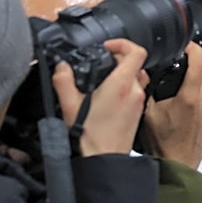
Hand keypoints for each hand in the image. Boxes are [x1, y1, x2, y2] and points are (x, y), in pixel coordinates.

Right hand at [52, 39, 148, 156]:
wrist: (105, 159)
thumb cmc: (90, 136)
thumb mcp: (69, 105)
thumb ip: (63, 81)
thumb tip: (61, 67)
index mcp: (121, 84)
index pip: (137, 51)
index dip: (122, 43)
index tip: (108, 46)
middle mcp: (135, 90)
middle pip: (134, 63)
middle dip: (118, 59)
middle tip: (101, 64)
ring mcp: (140, 101)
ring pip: (136, 77)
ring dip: (122, 74)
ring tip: (103, 81)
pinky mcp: (139, 111)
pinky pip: (136, 91)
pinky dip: (125, 88)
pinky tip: (108, 97)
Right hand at [144, 42, 201, 169]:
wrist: (177, 166)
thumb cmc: (163, 146)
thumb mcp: (147, 114)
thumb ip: (146, 91)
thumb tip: (141, 73)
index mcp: (190, 98)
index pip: (200, 63)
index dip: (193, 48)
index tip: (186, 44)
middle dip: (196, 60)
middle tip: (182, 57)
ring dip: (198, 75)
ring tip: (181, 75)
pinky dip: (199, 89)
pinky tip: (183, 95)